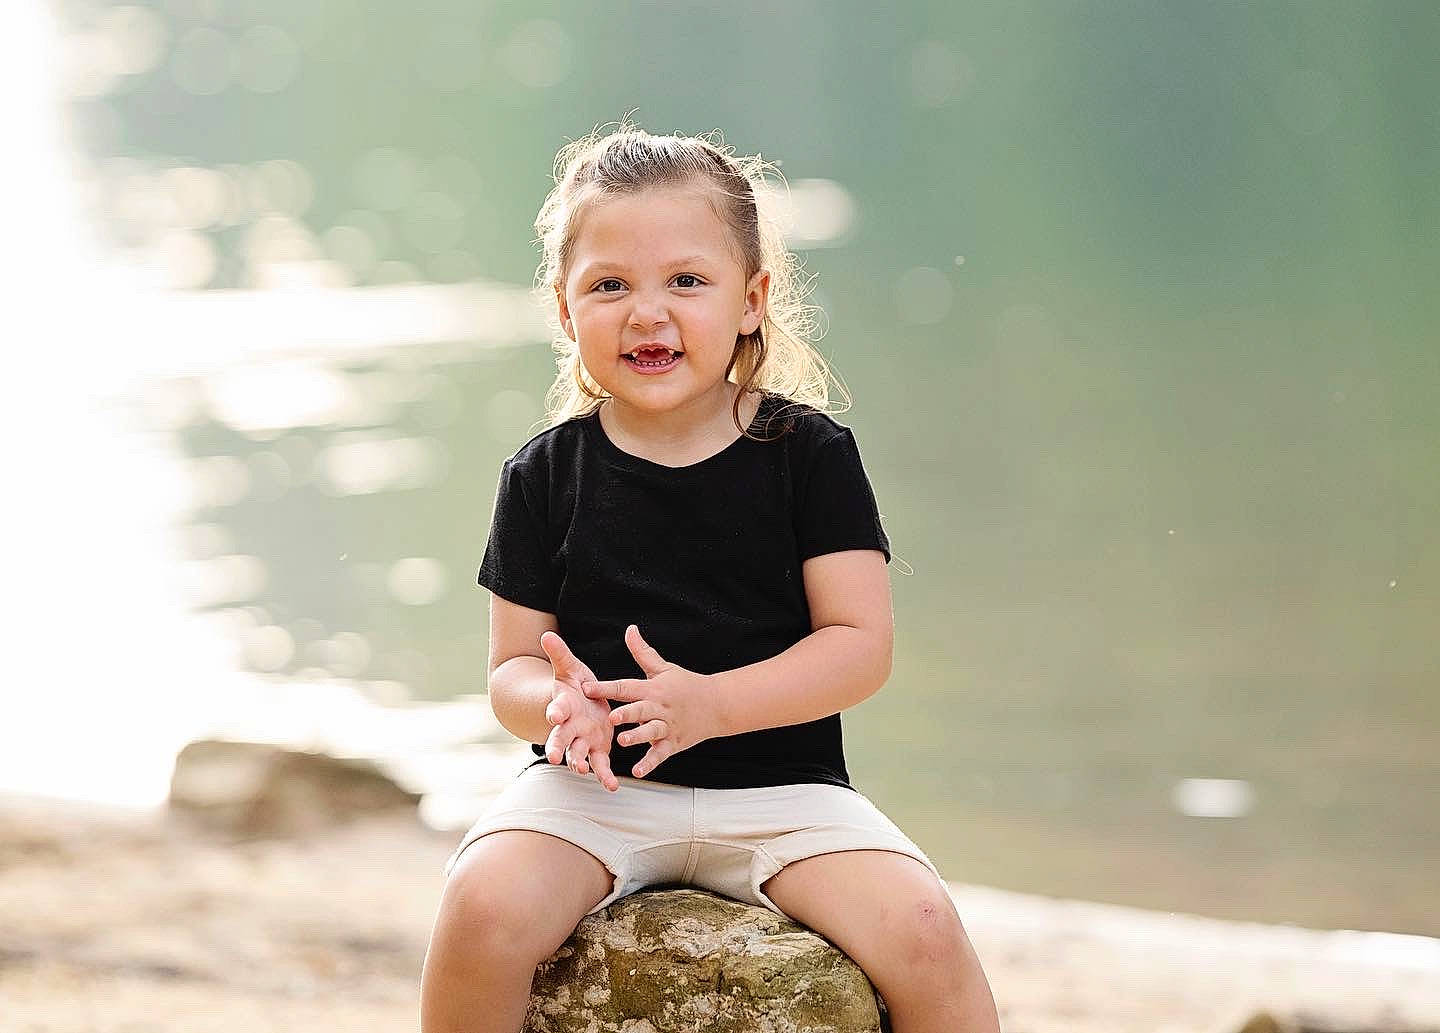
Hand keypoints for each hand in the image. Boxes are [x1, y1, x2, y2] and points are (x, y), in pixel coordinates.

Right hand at [539, 631, 618, 791]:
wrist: (579, 704)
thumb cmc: (573, 684)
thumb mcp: (569, 668)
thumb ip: (559, 654)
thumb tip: (545, 634)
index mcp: (563, 706)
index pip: (556, 709)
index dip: (554, 712)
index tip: (553, 715)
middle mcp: (569, 727)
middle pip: (560, 738)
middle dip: (557, 747)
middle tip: (554, 757)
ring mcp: (581, 740)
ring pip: (577, 755)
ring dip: (579, 764)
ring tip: (583, 772)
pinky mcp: (596, 749)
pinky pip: (600, 765)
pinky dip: (605, 776)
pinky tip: (613, 786)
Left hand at [582, 625, 718, 778]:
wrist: (716, 704)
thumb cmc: (686, 685)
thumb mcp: (663, 668)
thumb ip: (642, 652)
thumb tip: (630, 630)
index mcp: (652, 689)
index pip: (626, 687)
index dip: (606, 688)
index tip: (586, 687)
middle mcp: (659, 708)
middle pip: (640, 710)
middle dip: (626, 714)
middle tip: (611, 718)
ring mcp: (667, 726)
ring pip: (651, 732)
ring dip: (638, 737)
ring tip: (623, 742)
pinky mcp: (673, 743)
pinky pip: (660, 754)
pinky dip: (650, 763)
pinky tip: (637, 771)